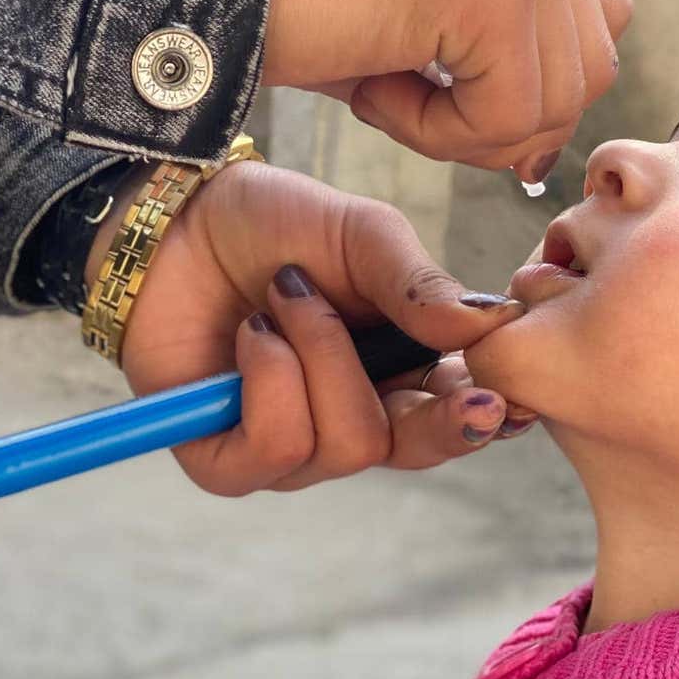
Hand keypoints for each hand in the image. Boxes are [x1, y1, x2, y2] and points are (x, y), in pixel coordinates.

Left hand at [86, 161, 527, 493]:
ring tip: (286, 297)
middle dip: (436, 416)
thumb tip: (490, 326)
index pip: (465, 418)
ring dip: (320, 355)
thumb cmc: (276, 225)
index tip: (502, 399)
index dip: (487, 417)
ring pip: (346, 446)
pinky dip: (270, 382)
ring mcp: (294, 447)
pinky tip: (254, 335)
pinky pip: (275, 451)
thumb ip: (420, 283)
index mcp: (406, 371)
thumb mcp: (362, 234)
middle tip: (455, 381)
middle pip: (418, 449)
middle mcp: (357, 418)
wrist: (177, 217)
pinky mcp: (226, 461)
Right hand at [262, 0, 634, 182]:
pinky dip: (435, 134)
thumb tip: (542, 154)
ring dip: (463, 131)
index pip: (594, 21)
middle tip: (405, 101)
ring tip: (381, 87)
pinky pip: (507, 114)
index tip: (447, 100)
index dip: (533, 86)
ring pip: (556, 101)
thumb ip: (496, 59)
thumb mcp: (417, 14)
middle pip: (589, 68)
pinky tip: (371, 87)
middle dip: (502, 119)